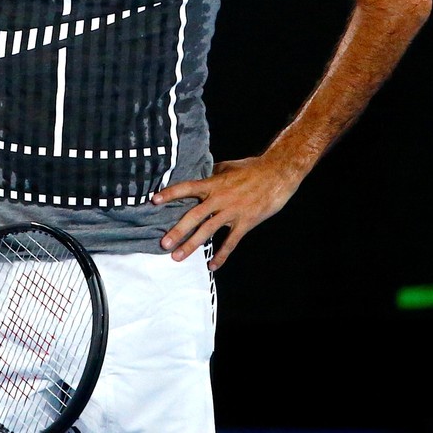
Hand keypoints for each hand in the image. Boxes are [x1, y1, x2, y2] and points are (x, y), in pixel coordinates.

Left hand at [151, 155, 301, 270]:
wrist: (278, 173)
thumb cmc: (252, 168)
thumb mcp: (228, 166)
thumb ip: (212, 173)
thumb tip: (198, 174)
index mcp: (214, 183)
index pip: (187, 188)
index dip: (170, 193)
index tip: (153, 200)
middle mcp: (220, 198)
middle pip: (193, 216)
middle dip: (177, 231)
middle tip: (163, 244)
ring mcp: (232, 211)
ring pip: (208, 231)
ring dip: (192, 245)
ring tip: (178, 257)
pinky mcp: (245, 222)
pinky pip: (231, 242)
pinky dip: (221, 255)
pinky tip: (212, 266)